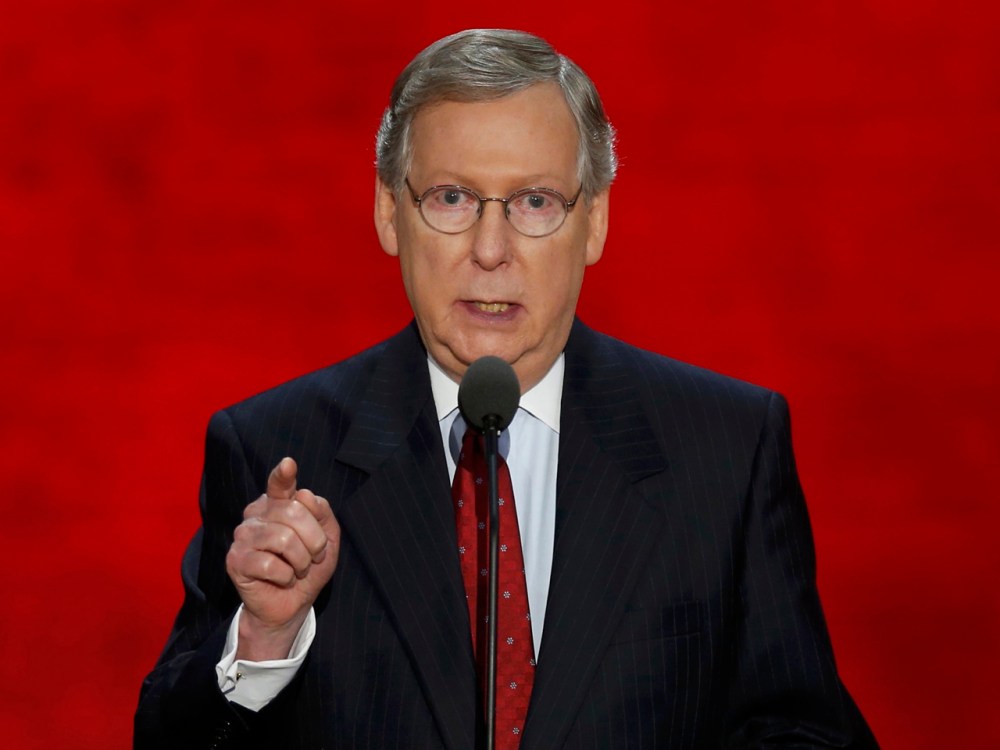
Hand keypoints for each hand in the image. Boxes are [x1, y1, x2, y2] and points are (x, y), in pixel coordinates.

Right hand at [225, 457, 339, 659]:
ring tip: (298, 570)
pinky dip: (286, 576)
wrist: (292, 604)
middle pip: (293, 512)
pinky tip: (282, 579)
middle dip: (314, 540)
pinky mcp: (235, 559)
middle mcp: (257, 514)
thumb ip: (322, 513)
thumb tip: (303, 494)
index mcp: (278, 504)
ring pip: (284, 538)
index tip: (288, 465)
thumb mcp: (327, 539)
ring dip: (301, 561)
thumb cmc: (308, 567)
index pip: (280, 484)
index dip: (283, 475)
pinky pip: (270, 564)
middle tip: (313, 557)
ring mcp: (242, 535)